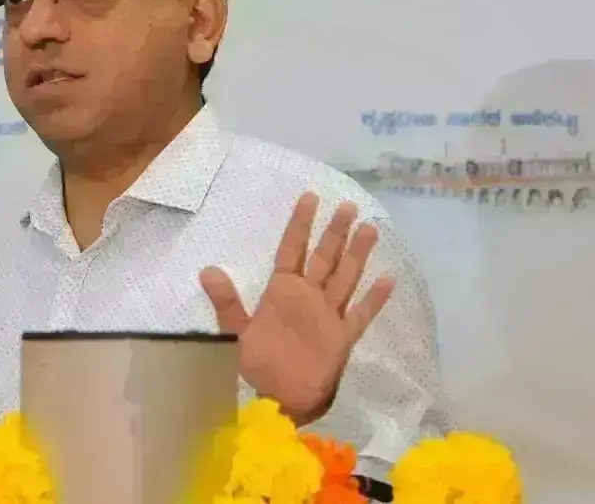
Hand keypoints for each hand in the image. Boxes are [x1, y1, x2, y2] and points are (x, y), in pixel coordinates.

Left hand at [199, 192, 394, 426]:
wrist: (279, 398)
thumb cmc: (258, 364)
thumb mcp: (236, 332)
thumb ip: (226, 302)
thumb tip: (207, 271)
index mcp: (283, 290)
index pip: (293, 249)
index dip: (301, 224)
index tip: (310, 197)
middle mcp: (308, 296)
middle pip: (325, 257)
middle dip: (335, 232)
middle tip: (347, 205)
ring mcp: (328, 314)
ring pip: (346, 277)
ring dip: (357, 254)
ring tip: (369, 228)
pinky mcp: (342, 336)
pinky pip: (361, 314)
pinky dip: (374, 298)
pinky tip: (388, 279)